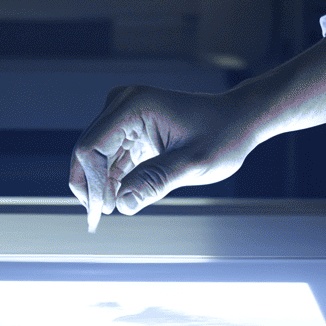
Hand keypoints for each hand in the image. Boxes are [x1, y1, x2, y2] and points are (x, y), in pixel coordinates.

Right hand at [69, 85, 255, 229]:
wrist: (238, 121)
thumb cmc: (222, 137)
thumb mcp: (194, 164)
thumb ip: (156, 181)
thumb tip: (122, 205)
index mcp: (134, 105)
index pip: (92, 147)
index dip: (91, 182)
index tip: (104, 211)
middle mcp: (122, 105)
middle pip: (87, 151)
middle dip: (89, 186)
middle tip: (97, 220)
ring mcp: (124, 116)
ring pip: (94, 157)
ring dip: (98, 186)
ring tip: (107, 214)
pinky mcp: (129, 129)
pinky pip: (109, 157)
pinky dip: (110, 180)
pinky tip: (117, 200)